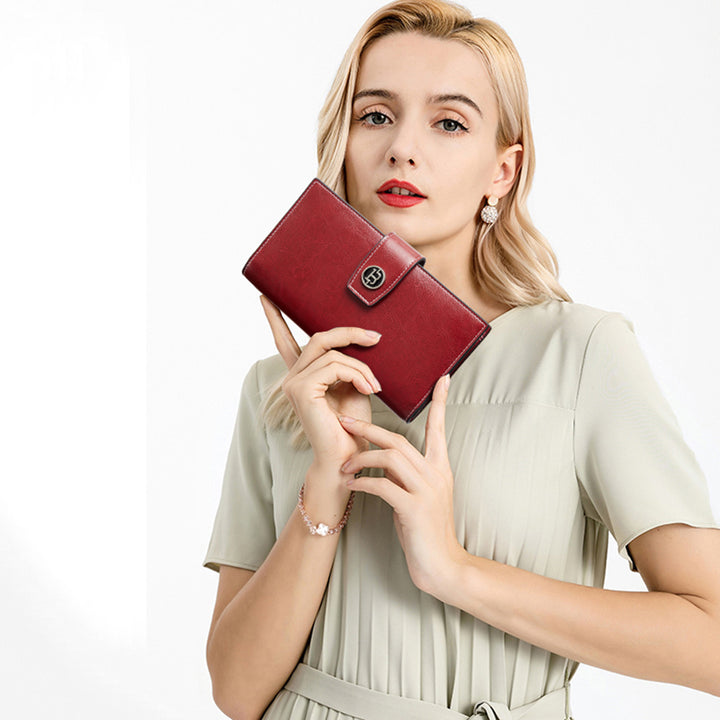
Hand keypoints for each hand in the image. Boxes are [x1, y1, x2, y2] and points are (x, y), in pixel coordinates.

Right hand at [260, 295, 381, 467]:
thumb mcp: (354, 387)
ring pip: (332, 353)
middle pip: (319, 338)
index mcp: (303, 376)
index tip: (265, 298)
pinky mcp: (302, 390)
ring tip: (375, 386)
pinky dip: (357, 374)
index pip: (285, 342)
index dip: (275, 319)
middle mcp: (293, 378)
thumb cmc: (354, 427)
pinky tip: (369, 389)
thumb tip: (363, 339)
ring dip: (362, 367)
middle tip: (376, 339)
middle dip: (349, 334)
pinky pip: (335, 365)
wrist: (349, 458)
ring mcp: (294, 383)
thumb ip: (348, 364)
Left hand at [337, 374, 467, 596]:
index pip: (439, 428)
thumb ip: (406, 475)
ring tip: (344, 464)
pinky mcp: (414, 510)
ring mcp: (427, 492)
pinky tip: (351, 484)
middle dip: (369, 428)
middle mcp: (436, 475)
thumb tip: (383, 458)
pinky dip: (363, 482)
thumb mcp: (418, 496)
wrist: (443, 567)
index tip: (443, 378)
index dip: (440, 403)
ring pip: (390, 458)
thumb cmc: (426, 531)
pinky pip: (384, 486)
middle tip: (344, 421)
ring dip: (362, 457)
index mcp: (440, 468)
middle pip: (399, 439)